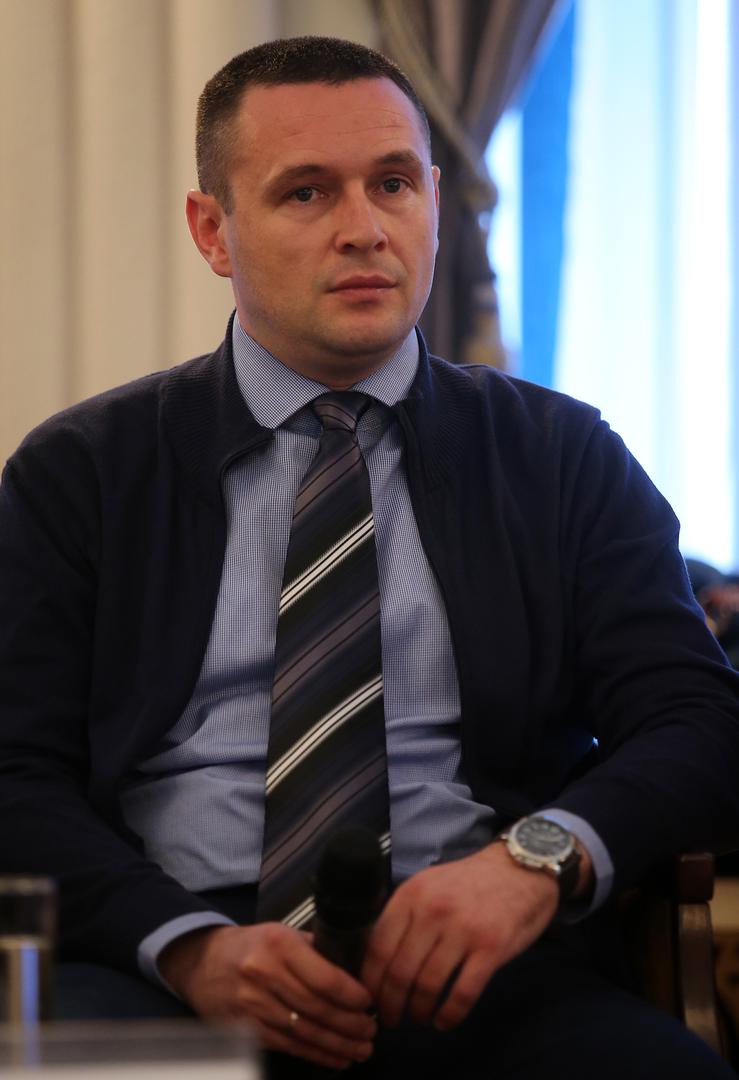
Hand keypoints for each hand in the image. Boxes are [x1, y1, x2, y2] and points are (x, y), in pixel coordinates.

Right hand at [159, 923, 375, 1069]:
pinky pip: (289, 1046)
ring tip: (362, 1049)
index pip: (324, 977)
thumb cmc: (252, 945)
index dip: (351, 995)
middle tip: (371, 1032)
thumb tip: (355, 970)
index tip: (370, 1002)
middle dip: (350, 1024)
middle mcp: (265, 974)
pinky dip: (316, 1054)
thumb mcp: (282, 933)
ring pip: (305, 1031)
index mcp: (279, 944)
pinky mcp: (247, 1030)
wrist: (202, 963)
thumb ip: (315, 950)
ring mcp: (254, 1005)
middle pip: (317, 1008)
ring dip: (338, 1045)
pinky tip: (336, 1057)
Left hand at [361, 841, 584, 1030]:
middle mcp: (433, 910)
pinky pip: (462, 993)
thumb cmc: (470, 882)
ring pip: (428, 986)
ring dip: (419, 1011)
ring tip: (419, 1019)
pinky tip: (445, 1022)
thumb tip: (378, 960)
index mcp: (411, 894)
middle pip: (400, 972)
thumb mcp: (429, 884)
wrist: (520, 868)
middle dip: (391, 1004)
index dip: (371, 981)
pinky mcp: (491, 947)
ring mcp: (463, 929)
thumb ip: (405, 915)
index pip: (379, 947)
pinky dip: (450, 1015)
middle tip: (392, 1019)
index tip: (370, 999)